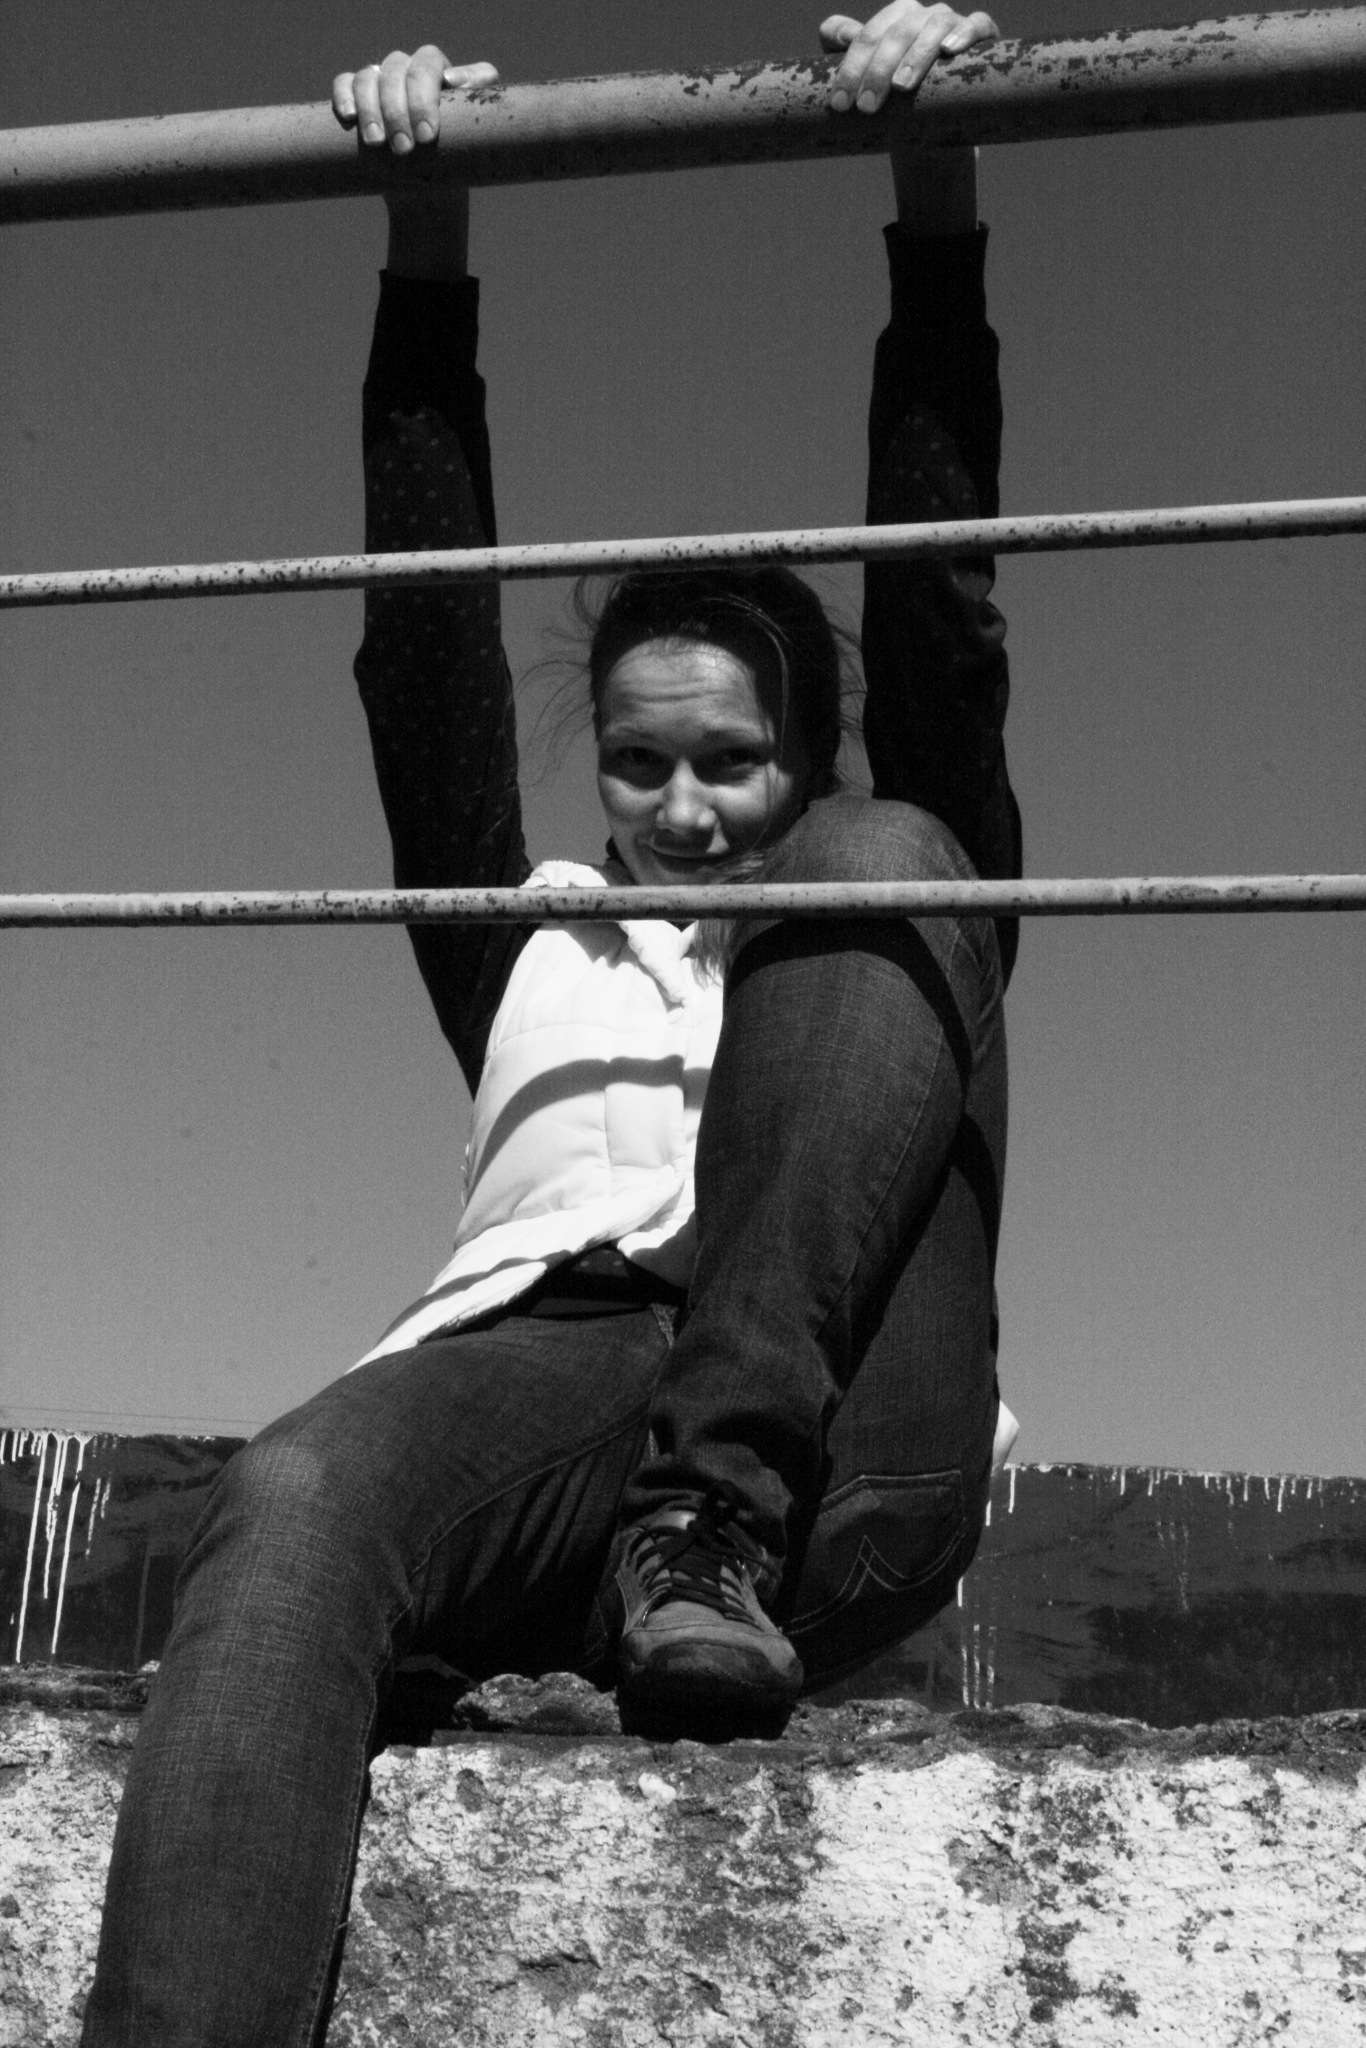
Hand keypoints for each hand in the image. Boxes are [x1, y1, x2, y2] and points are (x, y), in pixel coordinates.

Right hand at [333, 46, 498, 278]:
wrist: (428, 198)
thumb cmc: (455, 165)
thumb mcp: (475, 140)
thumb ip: (479, 105)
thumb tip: (455, 81)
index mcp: (438, 74)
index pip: (427, 64)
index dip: (424, 95)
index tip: (427, 136)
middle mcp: (408, 72)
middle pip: (396, 70)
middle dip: (397, 110)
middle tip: (404, 149)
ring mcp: (382, 83)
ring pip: (368, 77)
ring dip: (371, 109)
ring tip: (376, 143)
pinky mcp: (359, 99)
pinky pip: (345, 83)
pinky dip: (344, 95)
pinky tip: (349, 117)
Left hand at [820, 4, 996, 112]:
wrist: (937, 126)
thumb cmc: (898, 101)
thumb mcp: (867, 78)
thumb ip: (845, 52)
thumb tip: (837, 34)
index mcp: (894, 19)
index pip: (868, 36)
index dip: (851, 68)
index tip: (839, 104)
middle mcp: (922, 15)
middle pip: (896, 33)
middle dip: (878, 71)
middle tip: (866, 107)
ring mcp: (951, 22)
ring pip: (933, 27)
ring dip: (915, 56)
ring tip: (901, 85)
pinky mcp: (982, 35)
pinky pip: (977, 23)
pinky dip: (965, 32)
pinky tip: (949, 49)